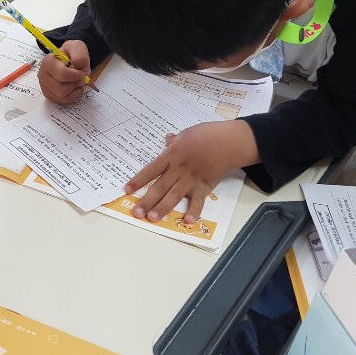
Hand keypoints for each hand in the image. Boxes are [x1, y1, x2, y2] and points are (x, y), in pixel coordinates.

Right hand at [38, 40, 91, 104]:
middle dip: (75, 84)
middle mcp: (43, 75)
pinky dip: (73, 96)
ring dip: (74, 90)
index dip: (75, 76)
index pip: (61, 74)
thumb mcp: (77, 47)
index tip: (82, 73)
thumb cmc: (70, 54)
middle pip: (61, 89)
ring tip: (77, 82)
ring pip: (62, 97)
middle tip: (80, 78)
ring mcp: (45, 87)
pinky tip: (74, 88)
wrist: (67, 60)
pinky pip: (63, 101)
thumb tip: (78, 66)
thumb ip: (80, 54)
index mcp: (48, 62)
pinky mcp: (49, 95)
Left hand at [124, 120, 258, 223]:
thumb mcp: (186, 133)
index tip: (127, 190)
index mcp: (171, 155)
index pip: (151, 170)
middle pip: (160, 186)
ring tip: (152, 218)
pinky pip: (198, 201)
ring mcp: (191, 179)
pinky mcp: (204, 186)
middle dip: (147, 200)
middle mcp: (178, 169)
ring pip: (174, 196)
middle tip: (136, 212)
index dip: (138, 180)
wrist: (228, 142)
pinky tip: (188, 221)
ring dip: (163, 208)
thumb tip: (167, 139)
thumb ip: (175, 140)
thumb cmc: (206, 134)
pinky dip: (194, 211)